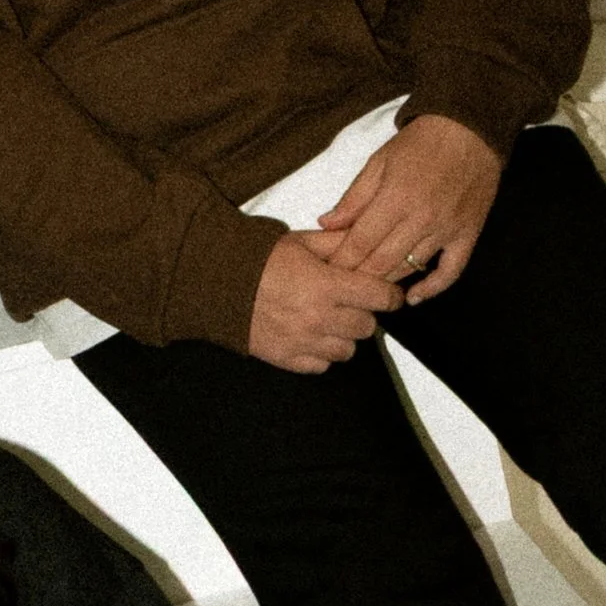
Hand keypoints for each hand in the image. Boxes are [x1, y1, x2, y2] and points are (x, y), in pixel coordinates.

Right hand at [247, 228, 404, 372]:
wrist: (216, 282)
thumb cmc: (257, 260)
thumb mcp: (301, 242)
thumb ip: (337, 242)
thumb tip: (367, 240)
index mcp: (326, 285)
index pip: (380, 298)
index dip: (389, 295)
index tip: (387, 294)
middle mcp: (319, 317)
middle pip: (367, 327)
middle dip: (362, 313)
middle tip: (348, 303)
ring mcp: (303, 341)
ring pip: (347, 350)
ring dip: (343, 336)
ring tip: (327, 321)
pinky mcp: (287, 358)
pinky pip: (322, 365)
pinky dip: (321, 353)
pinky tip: (311, 336)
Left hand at [311, 112, 500, 303]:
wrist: (469, 131)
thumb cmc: (420, 143)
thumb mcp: (379, 162)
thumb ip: (353, 197)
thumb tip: (325, 224)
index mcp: (394, 198)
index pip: (360, 242)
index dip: (341, 261)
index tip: (327, 272)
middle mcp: (421, 218)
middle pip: (382, 261)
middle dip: (358, 277)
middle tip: (341, 286)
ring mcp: (447, 229)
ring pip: (411, 268)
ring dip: (387, 281)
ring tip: (367, 289)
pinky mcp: (468, 235)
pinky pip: (451, 272)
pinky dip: (432, 289)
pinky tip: (413, 298)